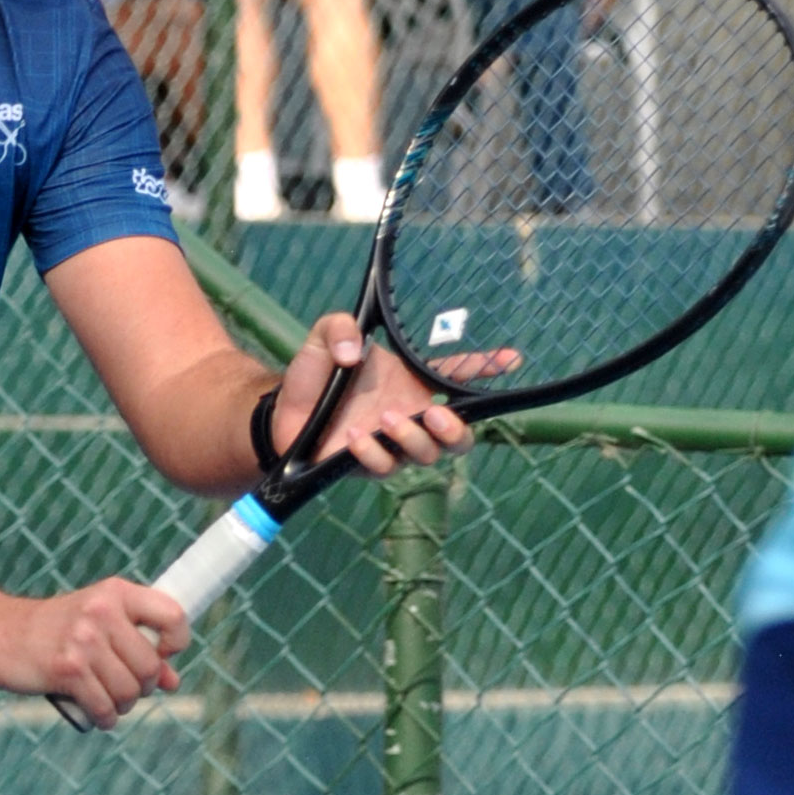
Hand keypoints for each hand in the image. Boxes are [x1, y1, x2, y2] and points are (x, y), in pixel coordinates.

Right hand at [0, 577, 189, 727]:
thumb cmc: (54, 631)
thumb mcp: (98, 625)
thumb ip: (137, 647)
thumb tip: (173, 681)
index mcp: (116, 593)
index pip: (173, 617)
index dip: (176, 643)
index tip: (161, 655)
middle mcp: (102, 612)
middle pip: (151, 666)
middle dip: (143, 686)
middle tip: (126, 687)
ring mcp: (83, 640)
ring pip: (130, 691)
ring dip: (123, 705)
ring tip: (109, 700)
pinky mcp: (67, 669)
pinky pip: (105, 707)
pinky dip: (106, 718)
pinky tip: (99, 715)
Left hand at [268, 316, 481, 478]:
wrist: (282, 412)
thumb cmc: (314, 375)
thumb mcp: (325, 336)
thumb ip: (340, 327)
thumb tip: (356, 350)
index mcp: (412, 384)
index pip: (457, 376)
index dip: (487, 368)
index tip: (512, 359)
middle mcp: (411, 417)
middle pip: (459, 437)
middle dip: (457, 430)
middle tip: (435, 415)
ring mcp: (392, 445)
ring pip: (428, 455)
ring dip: (413, 438)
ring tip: (386, 419)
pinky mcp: (368, 466)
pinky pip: (384, 467)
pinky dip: (373, 452)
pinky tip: (355, 436)